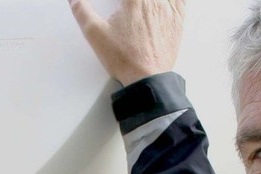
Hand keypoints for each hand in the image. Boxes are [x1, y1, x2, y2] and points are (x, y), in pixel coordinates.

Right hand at [68, 0, 185, 85]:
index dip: (121, 3)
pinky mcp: (178, 21)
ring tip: (140, 9)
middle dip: (133, 3)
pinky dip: (172, 1)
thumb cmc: (123, 57)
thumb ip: (81, 10)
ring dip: (150, 1)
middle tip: (127, 10)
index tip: (118, 7)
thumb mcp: (94, 33)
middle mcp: (155, 0)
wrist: (146, 79)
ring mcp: (170, 9)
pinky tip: (161, 5)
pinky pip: (179, 1)